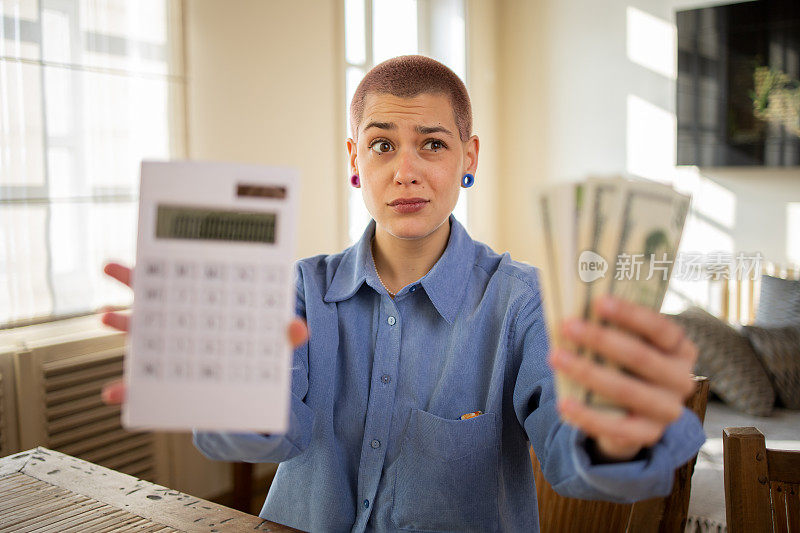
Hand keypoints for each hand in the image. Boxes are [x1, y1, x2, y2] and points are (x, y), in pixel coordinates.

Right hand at [99, 262, 309, 403]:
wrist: (245, 384)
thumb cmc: (253, 348)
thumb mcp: (270, 339)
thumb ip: (284, 334)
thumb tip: (299, 330)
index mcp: (203, 302)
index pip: (186, 276)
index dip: (169, 262)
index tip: (152, 249)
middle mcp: (179, 318)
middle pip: (152, 294)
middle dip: (131, 279)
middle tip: (111, 265)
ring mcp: (166, 345)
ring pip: (139, 331)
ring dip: (120, 323)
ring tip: (106, 316)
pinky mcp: (161, 378)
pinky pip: (139, 383)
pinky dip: (125, 389)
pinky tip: (113, 393)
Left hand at [548, 295, 696, 460]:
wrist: (630, 414)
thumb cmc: (624, 366)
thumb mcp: (626, 346)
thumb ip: (611, 329)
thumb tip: (574, 306)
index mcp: (680, 349)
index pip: (660, 328)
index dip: (630, 314)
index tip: (598, 302)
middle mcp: (681, 379)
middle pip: (641, 357)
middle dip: (601, 339)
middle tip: (567, 326)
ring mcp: (667, 410)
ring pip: (626, 390)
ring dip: (587, 372)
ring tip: (555, 357)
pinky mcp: (649, 434)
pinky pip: (617, 427)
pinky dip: (587, 415)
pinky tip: (564, 403)